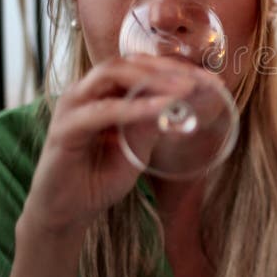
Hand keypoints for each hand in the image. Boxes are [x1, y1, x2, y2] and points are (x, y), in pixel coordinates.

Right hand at [20, 55, 212, 235]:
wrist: (66, 214)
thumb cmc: (99, 179)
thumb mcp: (137, 150)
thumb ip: (152, 126)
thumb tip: (183, 104)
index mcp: (103, 93)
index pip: (141, 68)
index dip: (176, 69)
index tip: (212, 81)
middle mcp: (85, 92)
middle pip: (128, 63)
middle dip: (168, 68)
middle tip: (202, 81)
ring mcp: (72, 107)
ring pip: (112, 75)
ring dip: (153, 80)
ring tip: (186, 89)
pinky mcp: (64, 130)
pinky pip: (102, 111)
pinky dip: (134, 107)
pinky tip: (161, 109)